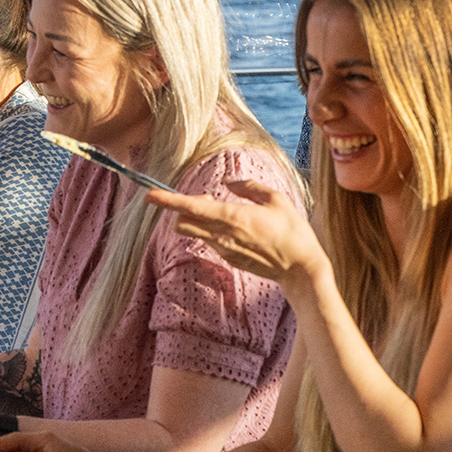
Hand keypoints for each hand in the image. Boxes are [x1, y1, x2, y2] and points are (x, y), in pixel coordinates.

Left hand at [144, 178, 327, 288]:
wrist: (301, 269)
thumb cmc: (293, 232)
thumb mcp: (277, 199)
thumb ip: (249, 187)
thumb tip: (229, 182)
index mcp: (232, 216)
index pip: (190, 207)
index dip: (167, 200)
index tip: (149, 194)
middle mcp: (222, 235)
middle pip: (183, 222)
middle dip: (183, 209)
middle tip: (205, 197)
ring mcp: (224, 250)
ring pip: (195, 232)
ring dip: (197, 219)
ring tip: (221, 211)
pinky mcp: (229, 259)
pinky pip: (210, 241)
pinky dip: (212, 231)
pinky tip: (235, 228)